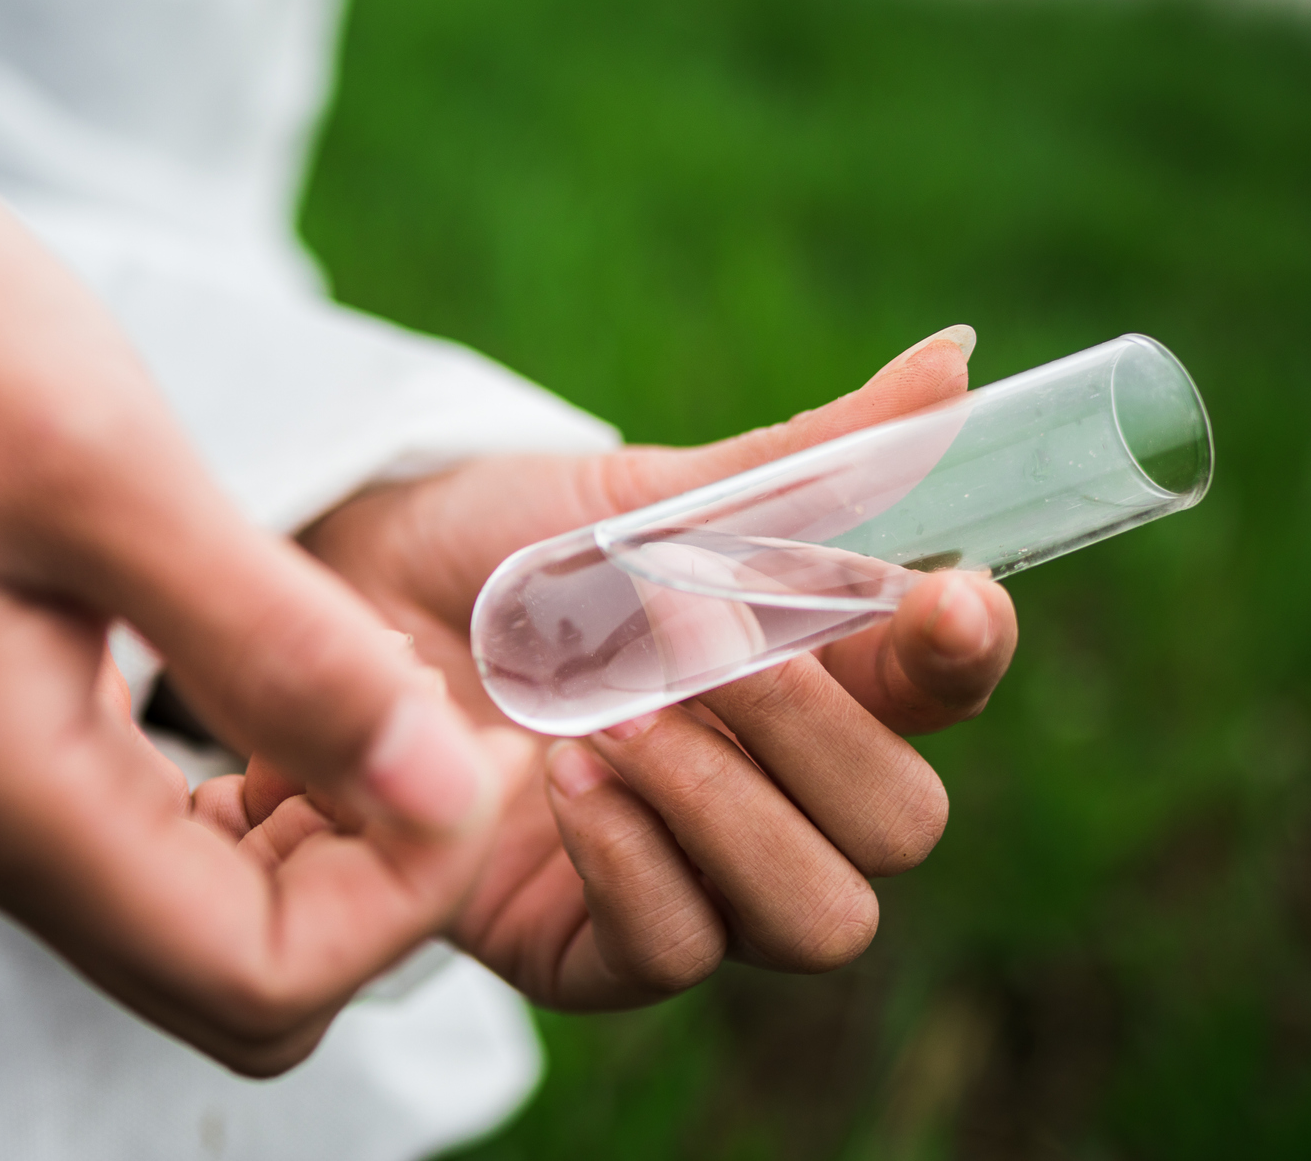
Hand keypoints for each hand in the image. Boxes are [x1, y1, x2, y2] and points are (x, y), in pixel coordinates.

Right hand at [0, 91, 530, 1073]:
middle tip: (446, 727)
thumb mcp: (112, 472)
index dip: (405, 890)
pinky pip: (162, 830)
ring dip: (327, 837)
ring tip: (391, 691)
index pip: (259, 977)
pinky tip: (305, 672)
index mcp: (2, 792)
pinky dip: (263, 788)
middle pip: (237, 981)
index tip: (473, 743)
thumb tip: (438, 789)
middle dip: (376, 883)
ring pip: (206, 916)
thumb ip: (277, 648)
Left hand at [297, 333, 1017, 1007]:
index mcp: (813, 675)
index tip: (941, 597)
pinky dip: (632, 862)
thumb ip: (800, 463)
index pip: (944, 692)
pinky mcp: (588, 946)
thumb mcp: (641, 493)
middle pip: (900, 826)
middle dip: (817, 736)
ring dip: (729, 810)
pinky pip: (673, 951)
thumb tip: (957, 360)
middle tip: (706, 648)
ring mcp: (691, 877)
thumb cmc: (502, 547)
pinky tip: (558, 779)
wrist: (344, 598)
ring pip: (816, 917)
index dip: (966, 656)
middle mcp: (774, 792)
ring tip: (616, 718)